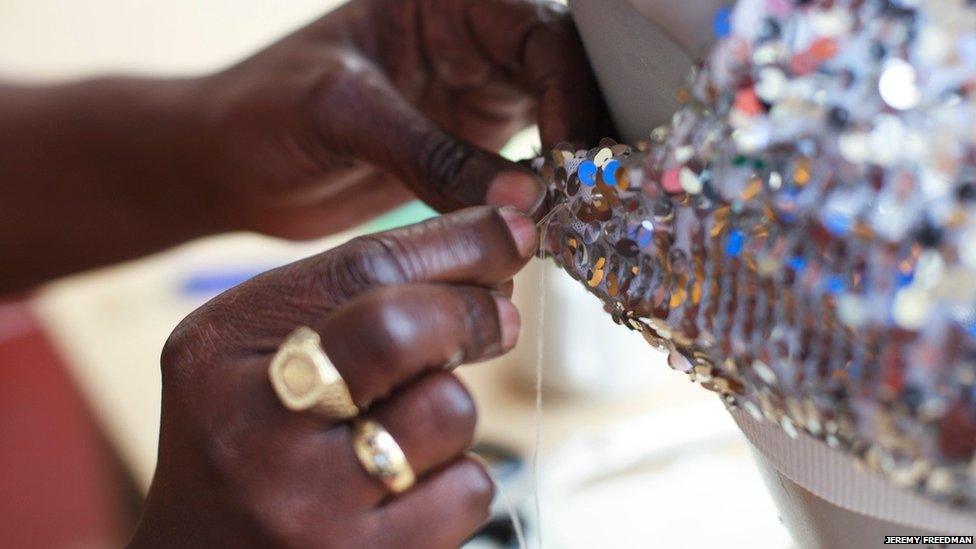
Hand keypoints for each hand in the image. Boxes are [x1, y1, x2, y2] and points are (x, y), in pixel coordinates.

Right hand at [129, 206, 537, 547]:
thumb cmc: (251, 442)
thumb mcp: (262, 355)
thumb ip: (353, 303)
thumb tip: (490, 266)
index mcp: (220, 349)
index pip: (361, 268)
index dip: (458, 241)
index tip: (514, 230)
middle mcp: (252, 426)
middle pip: (399, 328)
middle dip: (470, 312)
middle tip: (501, 318)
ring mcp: (304, 505)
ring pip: (448, 411)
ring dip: (452, 410)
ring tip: (411, 429)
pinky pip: (466, 490)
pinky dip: (458, 479)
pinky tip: (411, 489)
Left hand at [190, 0, 608, 236]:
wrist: (227, 168)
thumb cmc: (260, 115)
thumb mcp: (341, 115)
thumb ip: (430, 152)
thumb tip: (526, 201)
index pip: (535, 30)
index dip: (569, 87)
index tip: (578, 154)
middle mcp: (467, 38)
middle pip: (563, 70)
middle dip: (586, 125)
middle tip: (600, 189)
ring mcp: (472, 92)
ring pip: (555, 117)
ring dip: (573, 162)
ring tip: (586, 211)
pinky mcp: (468, 146)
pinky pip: (525, 163)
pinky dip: (543, 192)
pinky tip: (552, 222)